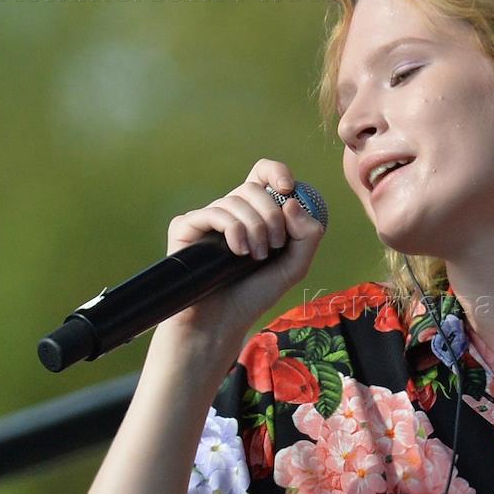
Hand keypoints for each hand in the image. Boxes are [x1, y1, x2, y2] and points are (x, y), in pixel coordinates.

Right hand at [159, 158, 325, 347]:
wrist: (221, 322)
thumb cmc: (255, 295)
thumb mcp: (294, 266)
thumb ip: (307, 235)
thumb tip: (291, 200)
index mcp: (255, 213)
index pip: (263, 173)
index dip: (276, 172)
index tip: (288, 188)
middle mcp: (230, 211)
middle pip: (254, 187)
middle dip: (271, 216)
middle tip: (274, 246)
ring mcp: (207, 218)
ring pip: (236, 199)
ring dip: (255, 228)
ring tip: (256, 257)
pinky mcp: (186, 227)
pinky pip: (213, 212)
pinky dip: (233, 230)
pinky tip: (237, 252)